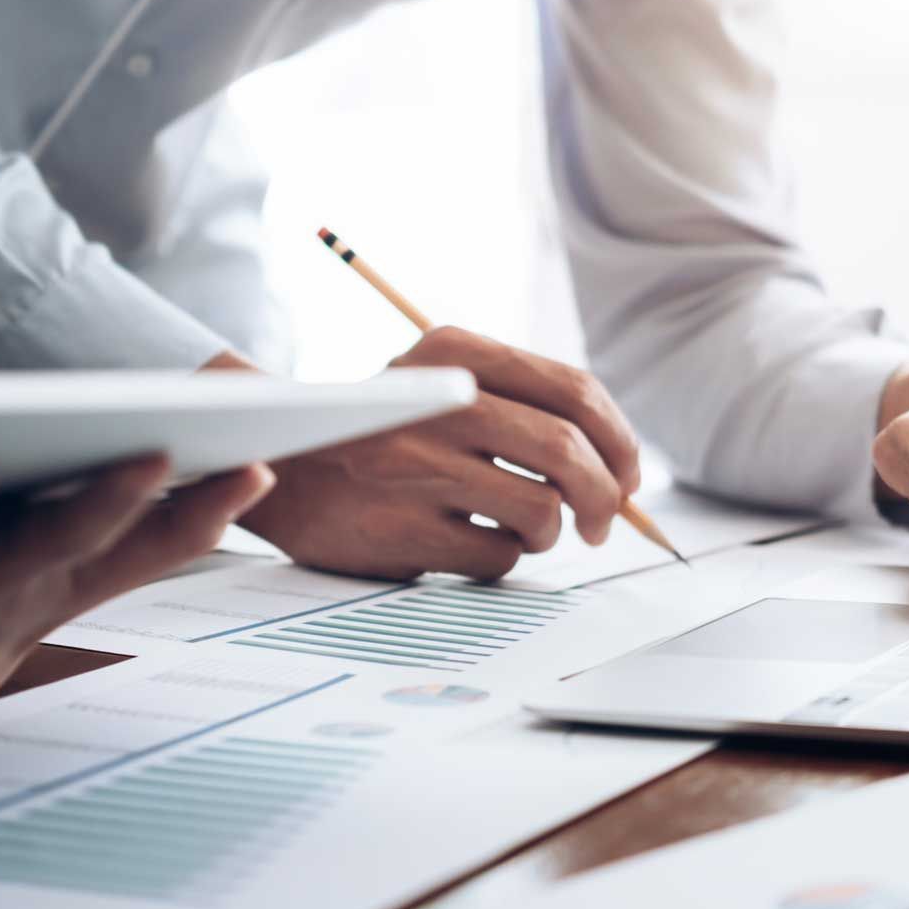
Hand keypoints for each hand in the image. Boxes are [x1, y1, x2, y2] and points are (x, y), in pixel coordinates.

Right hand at [220, 327, 641, 580]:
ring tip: (516, 529)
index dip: (620, 440)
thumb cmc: (386, 434)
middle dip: (607, 498)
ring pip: (542, 513)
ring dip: (548, 533)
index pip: (575, 391)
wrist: (280, 469)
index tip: (627, 474)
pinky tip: (464, 541)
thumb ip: (524, 405)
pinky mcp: (403, 529)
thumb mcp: (440, 383)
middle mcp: (438, 401)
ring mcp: (417, 467)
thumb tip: (623, 468)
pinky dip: (500, 557)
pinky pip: (499, 556)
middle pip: (569, 453)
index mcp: (455, 351)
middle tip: (603, 523)